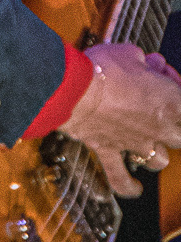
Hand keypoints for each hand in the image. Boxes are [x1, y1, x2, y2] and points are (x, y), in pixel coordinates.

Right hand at [63, 42, 180, 195]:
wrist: (72, 90)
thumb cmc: (101, 69)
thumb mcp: (126, 53)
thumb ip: (141, 61)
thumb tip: (145, 62)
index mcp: (169, 101)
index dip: (176, 87)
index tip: (164, 75)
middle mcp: (158, 127)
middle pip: (180, 136)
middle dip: (173, 125)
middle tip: (158, 109)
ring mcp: (136, 143)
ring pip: (160, 160)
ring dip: (157, 152)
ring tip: (147, 141)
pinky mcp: (110, 152)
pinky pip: (121, 177)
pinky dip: (127, 185)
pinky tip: (134, 188)